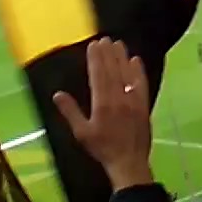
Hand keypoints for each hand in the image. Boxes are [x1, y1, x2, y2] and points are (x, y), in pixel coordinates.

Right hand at [52, 38, 153, 189]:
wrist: (129, 163)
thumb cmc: (102, 148)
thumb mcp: (82, 133)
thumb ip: (70, 112)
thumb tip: (57, 94)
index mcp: (102, 103)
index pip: (99, 75)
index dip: (96, 58)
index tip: (94, 45)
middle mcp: (119, 98)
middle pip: (113, 71)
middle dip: (108, 53)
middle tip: (105, 39)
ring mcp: (133, 101)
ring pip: (127, 74)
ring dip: (122, 58)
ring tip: (118, 44)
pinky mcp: (144, 106)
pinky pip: (141, 84)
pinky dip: (139, 71)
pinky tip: (136, 60)